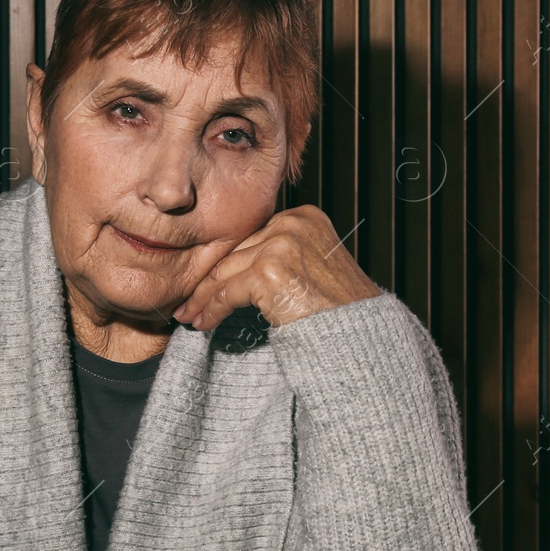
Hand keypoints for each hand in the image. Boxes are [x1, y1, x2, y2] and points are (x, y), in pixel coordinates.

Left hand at [170, 205, 380, 330]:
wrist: (360, 334)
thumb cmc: (340, 310)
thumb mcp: (313, 266)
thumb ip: (281, 255)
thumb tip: (237, 268)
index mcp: (303, 216)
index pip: (251, 240)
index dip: (226, 264)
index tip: (208, 283)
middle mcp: (292, 223)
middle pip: (236, 253)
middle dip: (208, 281)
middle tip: (189, 303)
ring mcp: (280, 245)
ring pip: (225, 272)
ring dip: (203, 298)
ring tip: (191, 316)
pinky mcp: (269, 271)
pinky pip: (227, 292)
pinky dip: (211, 309)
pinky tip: (204, 323)